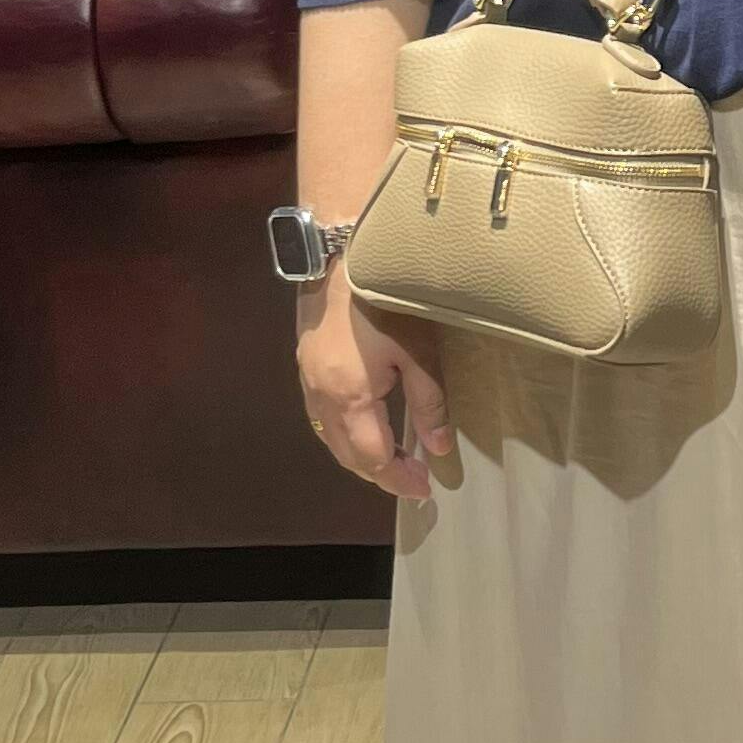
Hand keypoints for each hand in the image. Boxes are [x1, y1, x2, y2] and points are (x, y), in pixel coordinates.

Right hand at [298, 284, 451, 499]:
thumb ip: (429, 403)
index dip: (398, 479)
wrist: (337, 252)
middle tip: (413, 479)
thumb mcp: (419, 351)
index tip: (424, 490)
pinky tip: (364, 428)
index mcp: (350, 398)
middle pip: (347, 454)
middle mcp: (321, 397)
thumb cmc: (384, 298)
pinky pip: (321, 417)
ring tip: (392, 459)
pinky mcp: (305, 365)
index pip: (373, 458)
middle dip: (379, 473)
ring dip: (359, 456)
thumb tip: (437, 448)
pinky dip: (344, 433)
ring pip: (330, 438)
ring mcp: (307, 381)